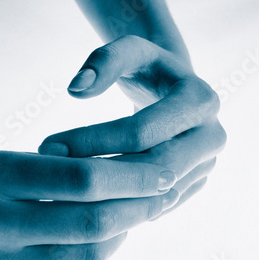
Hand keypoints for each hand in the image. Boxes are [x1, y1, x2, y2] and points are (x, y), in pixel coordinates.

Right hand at [0, 150, 178, 259]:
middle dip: (139, 207)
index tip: (162, 168)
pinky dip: (96, 255)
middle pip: (91, 223)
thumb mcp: (9, 158)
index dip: (131, 174)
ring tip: (135, 214)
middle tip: (163, 193)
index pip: (82, 179)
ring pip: (87, 257)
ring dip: (122, 235)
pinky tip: (102, 238)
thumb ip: (62, 172)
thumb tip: (132, 182)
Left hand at [39, 35, 225, 215]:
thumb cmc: (146, 68)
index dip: (91, 140)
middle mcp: (211, 136)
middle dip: (98, 175)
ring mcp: (206, 165)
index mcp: (199, 100)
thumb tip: (75, 88)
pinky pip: (157, 206)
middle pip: (152, 169)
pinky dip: (121, 208)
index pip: (140, 132)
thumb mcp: (129, 51)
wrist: (174, 90)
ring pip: (155, 195)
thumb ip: (102, 61)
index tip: (46, 145)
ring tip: (62, 195)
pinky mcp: (194, 184)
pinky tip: (83, 206)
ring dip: (108, 198)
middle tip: (51, 179)